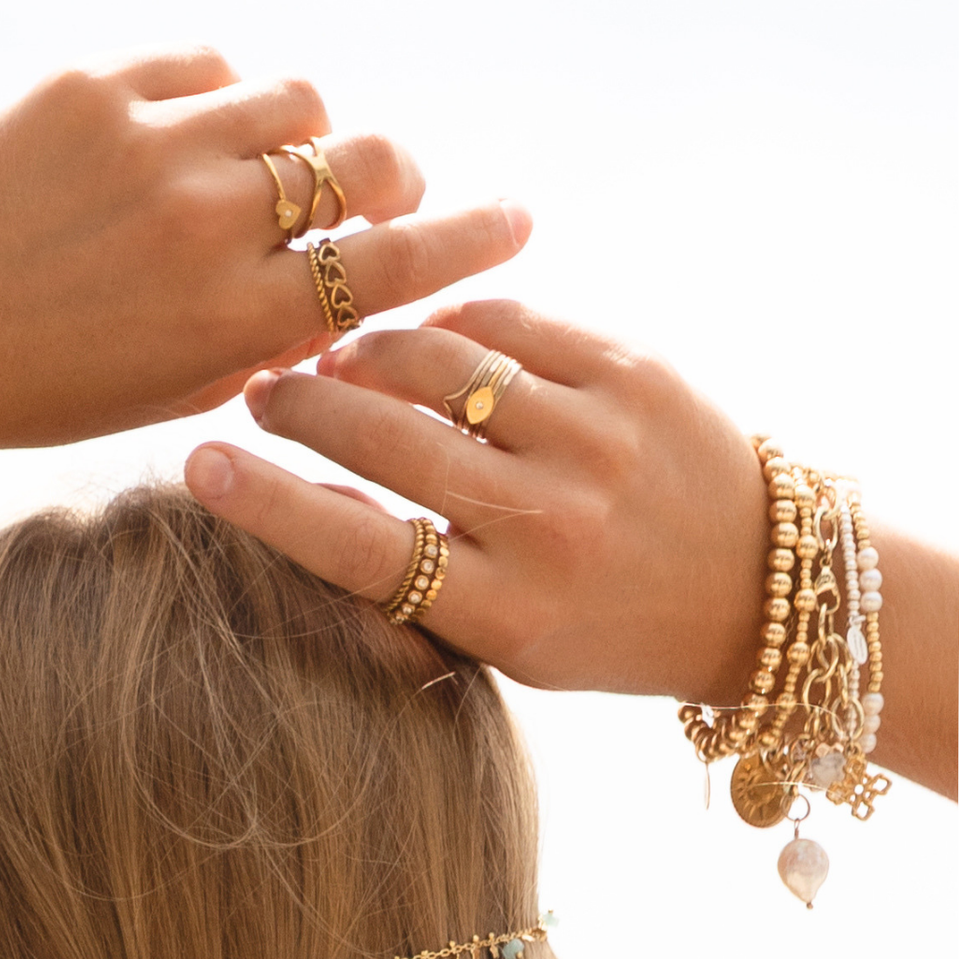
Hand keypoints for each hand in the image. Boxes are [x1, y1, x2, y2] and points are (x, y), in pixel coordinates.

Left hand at [0, 49, 531, 471]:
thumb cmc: (44, 389)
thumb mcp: (173, 393)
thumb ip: (267, 342)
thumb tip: (343, 289)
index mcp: (233, 324)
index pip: (396, 266)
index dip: (473, 239)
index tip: (516, 221)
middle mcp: (206, 227)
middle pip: (365, 161)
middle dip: (394, 174)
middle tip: (384, 187)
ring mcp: (148, 147)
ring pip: (294, 99)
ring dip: (305, 133)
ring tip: (272, 165)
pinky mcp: (90, 90)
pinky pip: (206, 65)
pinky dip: (221, 100)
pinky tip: (191, 138)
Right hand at [183, 299, 768, 707]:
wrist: (759, 586)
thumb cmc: (605, 624)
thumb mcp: (504, 638)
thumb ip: (408, 581)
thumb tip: (295, 500)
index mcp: (510, 610)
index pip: (359, 548)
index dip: (267, 505)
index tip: (198, 466)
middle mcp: (551, 523)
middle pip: (383, 437)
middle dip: (302, 403)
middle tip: (265, 392)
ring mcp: (596, 438)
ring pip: (436, 360)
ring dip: (366, 351)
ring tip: (339, 359)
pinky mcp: (633, 371)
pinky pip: (505, 320)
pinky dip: (447, 321)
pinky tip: (424, 336)